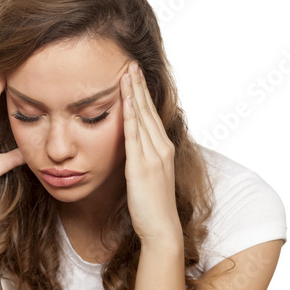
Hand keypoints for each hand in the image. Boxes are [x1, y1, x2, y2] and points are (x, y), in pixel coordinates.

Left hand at [119, 62, 181, 242]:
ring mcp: (154, 155)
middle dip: (139, 85)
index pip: (151, 114)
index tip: (134, 75)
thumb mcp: (148, 174)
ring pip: (143, 117)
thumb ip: (141, 157)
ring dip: (134, 92)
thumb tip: (129, 145)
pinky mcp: (142, 165)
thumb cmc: (152, 204)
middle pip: (148, 109)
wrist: (161, 227)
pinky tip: (127, 99)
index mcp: (162, 148)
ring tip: (128, 71)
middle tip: (131, 63)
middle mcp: (161, 147)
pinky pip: (135, 135)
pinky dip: (132, 114)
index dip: (142, 94)